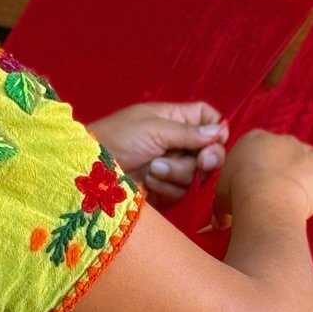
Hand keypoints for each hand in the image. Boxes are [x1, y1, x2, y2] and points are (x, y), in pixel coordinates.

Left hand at [89, 102, 228, 204]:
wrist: (92, 171)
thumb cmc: (118, 138)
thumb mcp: (154, 128)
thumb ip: (188, 132)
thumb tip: (220, 132)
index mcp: (174, 119)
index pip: (208, 119)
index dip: (216, 130)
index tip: (214, 140)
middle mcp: (176, 142)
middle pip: (211, 151)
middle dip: (204, 159)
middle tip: (201, 162)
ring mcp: (171, 167)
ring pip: (196, 175)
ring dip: (176, 173)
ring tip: (153, 168)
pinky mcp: (164, 190)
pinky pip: (181, 192)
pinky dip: (167, 188)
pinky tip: (149, 183)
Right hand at [215, 130, 312, 223]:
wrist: (265, 199)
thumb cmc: (239, 198)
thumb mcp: (222, 198)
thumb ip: (225, 202)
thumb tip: (221, 218)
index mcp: (253, 140)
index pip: (259, 154)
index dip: (258, 174)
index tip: (255, 192)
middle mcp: (282, 139)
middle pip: (286, 156)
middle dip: (281, 176)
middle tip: (275, 200)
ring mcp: (308, 151)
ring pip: (310, 160)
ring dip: (307, 176)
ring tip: (302, 197)